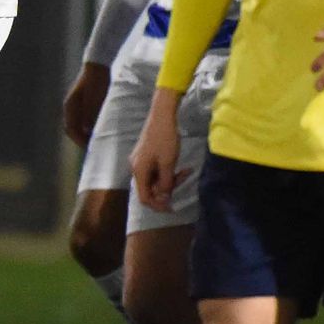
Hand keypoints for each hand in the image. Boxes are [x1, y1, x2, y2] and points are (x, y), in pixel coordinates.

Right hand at [61, 61, 110, 146]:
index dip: (79, 141)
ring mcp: (78, 104)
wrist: (99, 64)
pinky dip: (92, 126)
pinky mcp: (85, 102)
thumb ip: (90, 114)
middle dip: (83, 139)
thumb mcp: (94, 98)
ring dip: (88, 133)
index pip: (71, 130)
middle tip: (95, 148)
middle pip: (74, 129)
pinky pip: (86, 119)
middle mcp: (72, 107)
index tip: (90, 148)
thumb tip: (88, 130)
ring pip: (80, 124)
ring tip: (100, 140)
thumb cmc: (96, 81)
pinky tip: (103, 127)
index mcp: (70, 107)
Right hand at [129, 91, 184, 211]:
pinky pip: (157, 170)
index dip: (157, 205)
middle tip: (184, 179)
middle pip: (151, 188)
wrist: (162, 116)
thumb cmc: (165, 139)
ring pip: (156, 179)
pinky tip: (182, 166)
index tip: (171, 207)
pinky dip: (168, 171)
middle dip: (168, 188)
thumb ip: (165, 183)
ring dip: (171, 179)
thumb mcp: (168, 163)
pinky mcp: (146, 156)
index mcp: (139, 171)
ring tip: (186, 171)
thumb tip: (164, 199)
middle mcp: (137, 168)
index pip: (144, 197)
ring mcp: (141, 161)